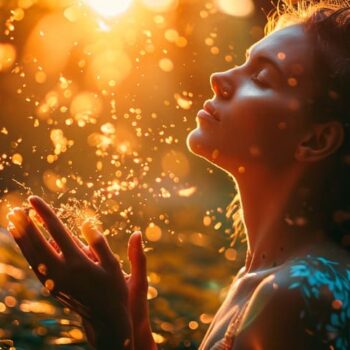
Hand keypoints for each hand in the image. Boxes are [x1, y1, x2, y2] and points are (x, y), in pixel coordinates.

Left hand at [7, 196, 132, 349]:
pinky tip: (25, 242)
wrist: (105, 318)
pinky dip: (27, 251)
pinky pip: (35, 265)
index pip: (57, 231)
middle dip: (25, 224)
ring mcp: (53, 281)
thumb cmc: (113, 288)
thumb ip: (98, 243)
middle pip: (37, 243)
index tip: (33, 200)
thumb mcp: (112, 265)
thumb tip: (87, 224)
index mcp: (78, 263)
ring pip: (31, 256)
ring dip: (21, 238)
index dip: (44, 213)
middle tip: (15, 208)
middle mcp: (61, 272)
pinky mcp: (51, 287)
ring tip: (12, 222)